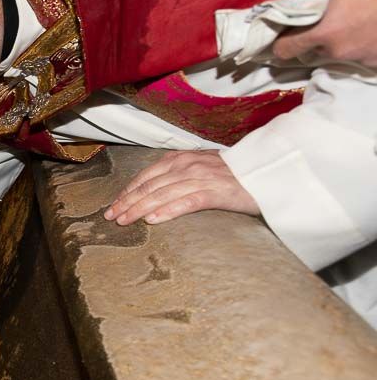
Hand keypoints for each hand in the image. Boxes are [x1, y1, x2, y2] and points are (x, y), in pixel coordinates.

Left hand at [103, 151, 258, 225]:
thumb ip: (178, 175)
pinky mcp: (217, 193)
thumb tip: (154, 191)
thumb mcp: (202, 167)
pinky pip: (187, 202)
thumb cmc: (234, 174)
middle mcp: (188, 166)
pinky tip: (153, 220)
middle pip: (149, 186)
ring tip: (124, 221)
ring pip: (162, 194)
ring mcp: (202, 178)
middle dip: (127, 202)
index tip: (113, 205)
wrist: (269, 172)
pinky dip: (168, 211)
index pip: (146, 176)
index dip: (127, 191)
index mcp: (182, 159)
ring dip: (139, 208)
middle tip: (110, 217)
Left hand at [273, 0, 376, 67]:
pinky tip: (370, 25)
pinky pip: (363, 57)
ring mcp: (367, 59)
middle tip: (314, 18)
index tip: (280, 30)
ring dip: (338, 42)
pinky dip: (362, 44)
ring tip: (348, 18)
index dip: (281, 40)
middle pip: (312, 53)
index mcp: (327, 32)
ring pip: (339, 55)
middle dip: (309, 39)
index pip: (288, 49)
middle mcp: (343, 52)